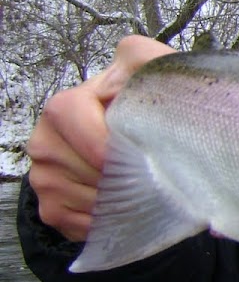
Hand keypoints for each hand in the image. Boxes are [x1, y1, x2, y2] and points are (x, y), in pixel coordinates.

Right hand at [26, 36, 175, 241]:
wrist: (146, 138)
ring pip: (84, 199)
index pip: (71, 120)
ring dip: (119, 198)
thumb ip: (141, 57)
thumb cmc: (148, 105)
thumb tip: (121, 71)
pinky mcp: (53, 208)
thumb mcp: (150, 70)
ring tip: (142, 186)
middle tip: (150, 170)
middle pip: (82, 168)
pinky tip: (128, 202)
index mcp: (64, 106)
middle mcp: (45, 141)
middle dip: (121, 173)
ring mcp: (45, 177)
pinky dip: (110, 219)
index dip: (106, 141)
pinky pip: (80, 223)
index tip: (136, 152)